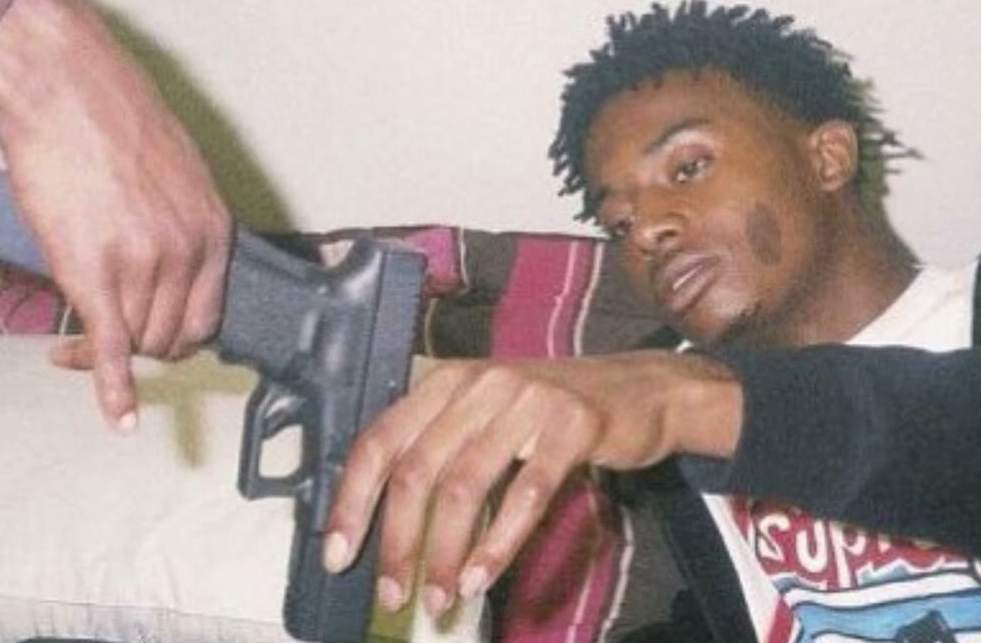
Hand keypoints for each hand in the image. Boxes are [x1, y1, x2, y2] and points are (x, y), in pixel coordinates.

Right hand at [0, 0, 232, 430]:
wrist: (62, 86)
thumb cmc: (109, 118)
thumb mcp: (174, 173)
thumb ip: (179, 224)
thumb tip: (170, 259)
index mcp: (213, 230)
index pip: (208, 315)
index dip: (178, 336)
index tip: (151, 340)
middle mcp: (188, 254)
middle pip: (173, 336)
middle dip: (141, 349)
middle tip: (101, 344)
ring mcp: (143, 266)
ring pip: (137, 343)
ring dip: (107, 356)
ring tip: (71, 348)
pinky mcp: (95, 274)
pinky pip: (112, 348)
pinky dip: (113, 390)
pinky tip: (116, 419)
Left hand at [323, 350, 742, 617]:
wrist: (641, 389)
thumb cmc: (551, 413)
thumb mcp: (485, 415)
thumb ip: (439, 450)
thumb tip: (386, 524)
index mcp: (445, 382)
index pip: (380, 440)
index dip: (353, 501)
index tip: (339, 554)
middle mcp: (479, 384)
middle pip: (416, 470)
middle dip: (397, 542)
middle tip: (393, 594)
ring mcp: (526, 401)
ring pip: (464, 486)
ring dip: (443, 553)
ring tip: (438, 598)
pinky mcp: (571, 425)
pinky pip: (525, 494)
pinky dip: (497, 544)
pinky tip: (481, 578)